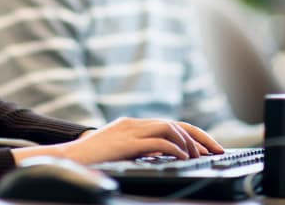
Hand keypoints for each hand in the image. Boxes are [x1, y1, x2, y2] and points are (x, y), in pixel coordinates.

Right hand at [61, 118, 223, 164]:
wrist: (67, 159)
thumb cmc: (91, 160)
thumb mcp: (121, 153)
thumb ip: (140, 150)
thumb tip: (165, 156)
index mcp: (133, 125)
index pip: (171, 125)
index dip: (194, 134)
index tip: (211, 147)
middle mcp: (134, 123)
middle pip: (176, 124)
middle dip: (200, 137)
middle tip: (217, 150)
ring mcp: (130, 130)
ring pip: (169, 128)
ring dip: (188, 142)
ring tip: (198, 156)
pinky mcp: (126, 142)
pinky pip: (157, 141)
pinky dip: (174, 148)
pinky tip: (183, 157)